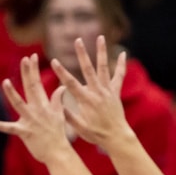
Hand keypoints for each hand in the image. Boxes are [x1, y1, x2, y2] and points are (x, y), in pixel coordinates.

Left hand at [0, 53, 72, 164]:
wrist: (58, 152)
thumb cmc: (57, 134)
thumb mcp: (60, 114)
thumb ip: (58, 100)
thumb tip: (62, 87)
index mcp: (45, 105)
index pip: (38, 83)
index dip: (34, 70)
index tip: (31, 56)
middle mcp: (37, 110)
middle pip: (31, 88)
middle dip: (27, 73)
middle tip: (24, 59)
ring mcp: (30, 120)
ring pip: (19, 104)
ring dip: (12, 93)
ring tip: (5, 82)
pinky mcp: (24, 132)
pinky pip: (10, 128)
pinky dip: (0, 126)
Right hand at [50, 36, 131, 151]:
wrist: (116, 137)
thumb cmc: (96, 134)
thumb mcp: (79, 127)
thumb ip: (68, 115)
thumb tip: (56, 103)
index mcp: (86, 101)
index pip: (71, 83)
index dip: (62, 72)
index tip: (54, 61)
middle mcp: (97, 92)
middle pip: (88, 69)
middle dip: (82, 54)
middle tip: (77, 40)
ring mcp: (107, 90)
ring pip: (103, 67)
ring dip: (101, 52)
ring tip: (100, 37)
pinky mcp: (115, 92)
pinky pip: (119, 76)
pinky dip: (121, 64)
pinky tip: (121, 53)